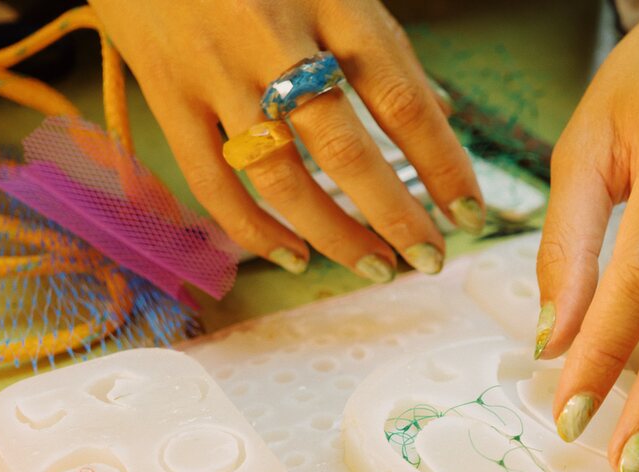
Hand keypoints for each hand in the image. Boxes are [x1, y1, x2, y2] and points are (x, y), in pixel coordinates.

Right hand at [87, 0, 484, 278]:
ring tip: (372, 266)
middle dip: (394, 214)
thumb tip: (439, 108)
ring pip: (280, 178)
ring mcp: (216, 73)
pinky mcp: (169, 99)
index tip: (469, 212)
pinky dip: (254, 230)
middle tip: (427, 259)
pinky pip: (213, 184)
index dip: (441, 163)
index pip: (402, 96)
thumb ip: (378, 41)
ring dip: (333, 234)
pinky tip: (293, 255)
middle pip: (344, 148)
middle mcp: (275, 38)